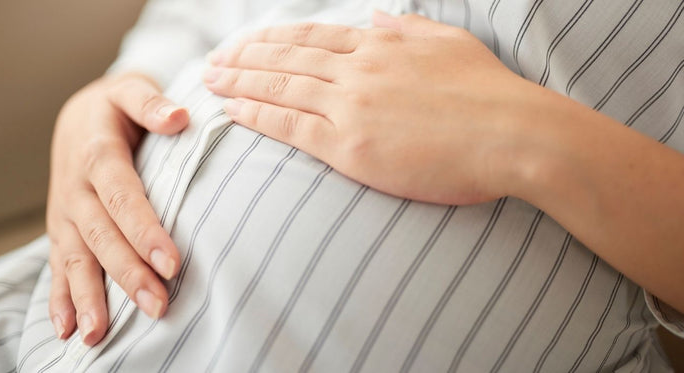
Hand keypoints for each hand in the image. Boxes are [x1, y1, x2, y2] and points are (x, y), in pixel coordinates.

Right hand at [47, 72, 186, 344]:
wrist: (79, 115)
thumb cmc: (115, 106)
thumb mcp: (130, 89)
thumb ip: (151, 102)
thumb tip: (179, 117)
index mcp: (96, 154)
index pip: (123, 196)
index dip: (144, 230)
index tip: (170, 262)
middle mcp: (75, 188)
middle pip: (100, 235)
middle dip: (127, 274)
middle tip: (156, 306)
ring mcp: (63, 212)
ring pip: (74, 258)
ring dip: (87, 297)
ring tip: (98, 334)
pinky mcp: (61, 229)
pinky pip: (56, 266)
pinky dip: (59, 298)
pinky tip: (67, 328)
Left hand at [203, 12, 540, 204]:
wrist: (514, 135)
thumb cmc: (491, 92)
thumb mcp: (449, 42)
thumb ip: (407, 28)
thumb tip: (377, 16)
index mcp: (380, 44)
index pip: (311, 38)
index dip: (272, 39)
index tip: (246, 43)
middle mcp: (358, 69)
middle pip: (286, 59)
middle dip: (244, 58)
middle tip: (212, 61)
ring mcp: (350, 106)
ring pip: (280, 88)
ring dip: (240, 82)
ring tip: (211, 82)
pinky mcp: (349, 146)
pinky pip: (289, 126)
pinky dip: (256, 115)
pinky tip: (231, 110)